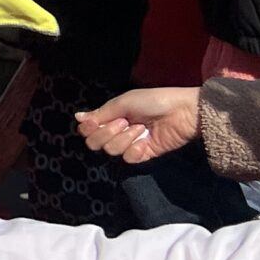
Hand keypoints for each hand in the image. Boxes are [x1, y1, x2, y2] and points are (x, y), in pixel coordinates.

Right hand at [76, 86, 199, 163]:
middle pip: (95, 143)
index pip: (87, 130)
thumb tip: (77, 117)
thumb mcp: (124, 102)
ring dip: (125, 138)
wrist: (183, 112)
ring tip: (141, 128)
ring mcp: (129, 144)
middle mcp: (117, 131)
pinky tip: (146, 140)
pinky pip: (128, 158)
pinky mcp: (143, 155)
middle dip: (107, 132)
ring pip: (111, 150)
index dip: (88, 128)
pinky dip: (135, 149)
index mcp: (110, 117)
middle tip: (125, 122)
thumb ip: (100, 113)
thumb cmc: (154, 101)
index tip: (96, 121)